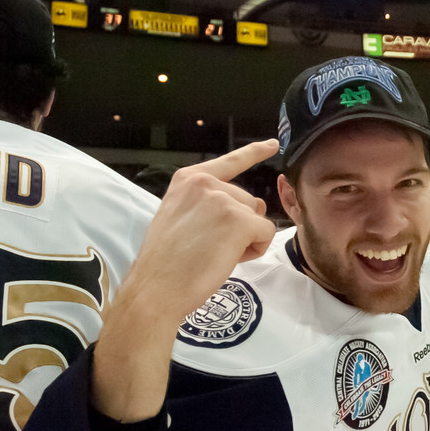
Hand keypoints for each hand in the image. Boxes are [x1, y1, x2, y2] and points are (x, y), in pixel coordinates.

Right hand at [129, 139, 278, 324]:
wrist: (157, 286)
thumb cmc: (167, 261)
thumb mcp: (180, 216)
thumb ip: (210, 203)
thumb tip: (253, 205)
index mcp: (188, 180)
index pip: (229, 161)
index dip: (254, 152)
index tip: (272, 144)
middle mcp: (206, 183)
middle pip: (248, 201)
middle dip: (239, 226)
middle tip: (209, 246)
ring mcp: (224, 199)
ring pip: (257, 218)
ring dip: (246, 238)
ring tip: (215, 253)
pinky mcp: (240, 220)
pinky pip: (266, 233)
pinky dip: (256, 250)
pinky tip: (230, 258)